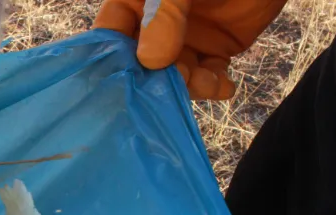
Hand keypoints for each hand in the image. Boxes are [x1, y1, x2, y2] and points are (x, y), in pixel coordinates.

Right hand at [93, 0, 286, 99]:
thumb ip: (165, 14)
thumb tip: (150, 61)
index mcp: (137, 2)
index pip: (111, 34)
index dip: (112, 58)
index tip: (122, 81)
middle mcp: (155, 24)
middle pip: (141, 63)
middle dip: (154, 79)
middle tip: (173, 85)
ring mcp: (184, 39)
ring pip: (174, 75)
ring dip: (188, 86)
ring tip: (207, 82)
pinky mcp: (215, 50)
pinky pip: (208, 76)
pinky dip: (215, 85)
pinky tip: (224, 85)